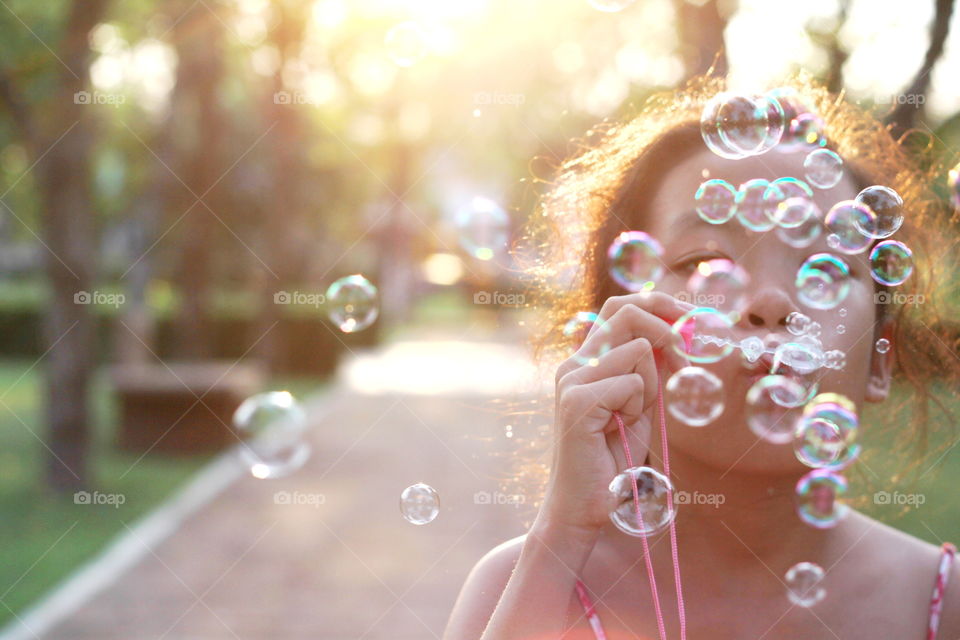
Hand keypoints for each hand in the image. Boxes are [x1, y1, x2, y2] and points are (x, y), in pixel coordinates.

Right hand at [537, 292, 692, 536]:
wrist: (584, 505)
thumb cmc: (613, 459)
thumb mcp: (639, 405)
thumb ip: (648, 370)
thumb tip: (676, 334)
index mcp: (586, 361)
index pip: (619, 308)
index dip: (657, 303)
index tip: (690, 318)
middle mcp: (574, 364)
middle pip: (625, 312)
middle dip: (668, 326)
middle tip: (688, 355)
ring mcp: (572, 380)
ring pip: (638, 351)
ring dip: (652, 387)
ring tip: (632, 419)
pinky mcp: (577, 401)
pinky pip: (633, 383)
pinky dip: (639, 408)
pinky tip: (619, 430)